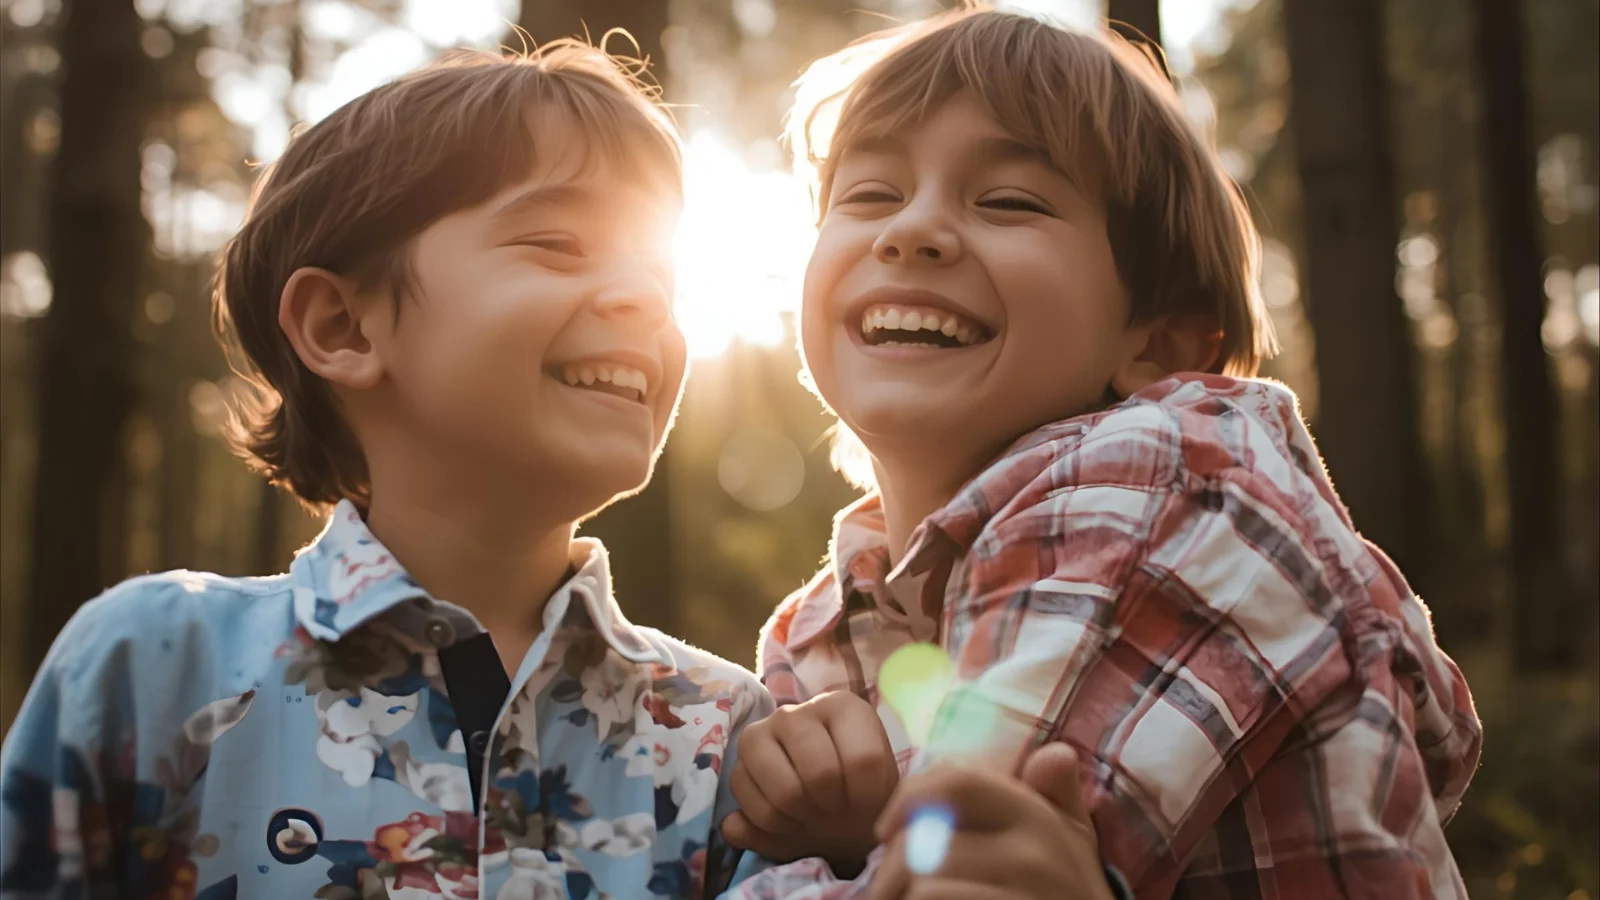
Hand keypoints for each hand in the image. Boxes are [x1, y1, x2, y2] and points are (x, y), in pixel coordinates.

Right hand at [723, 691, 899, 871]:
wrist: (833, 811)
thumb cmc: (860, 792)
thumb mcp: (879, 794)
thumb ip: (870, 799)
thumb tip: (798, 807)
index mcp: (842, 706)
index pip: (863, 759)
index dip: (868, 796)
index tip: (867, 800)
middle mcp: (795, 712)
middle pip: (822, 773)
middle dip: (832, 804)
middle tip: (835, 806)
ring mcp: (759, 735)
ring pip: (786, 792)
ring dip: (803, 816)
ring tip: (811, 811)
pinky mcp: (737, 767)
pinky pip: (755, 810)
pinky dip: (775, 828)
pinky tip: (786, 818)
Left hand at [865, 743, 1114, 899]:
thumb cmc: (1066, 895)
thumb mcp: (1072, 844)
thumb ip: (1055, 796)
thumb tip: (1053, 755)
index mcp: (1038, 817)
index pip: (956, 781)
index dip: (907, 797)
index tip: (887, 829)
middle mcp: (1033, 853)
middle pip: (925, 839)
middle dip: (890, 868)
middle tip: (885, 888)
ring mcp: (1022, 895)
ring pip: (923, 884)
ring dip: (899, 898)